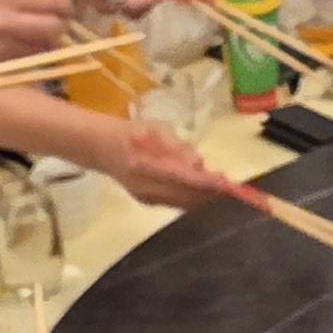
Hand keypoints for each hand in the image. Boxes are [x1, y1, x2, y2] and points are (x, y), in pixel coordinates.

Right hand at [105, 123, 225, 209]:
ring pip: (182, 203)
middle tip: (229, 185)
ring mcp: (145, 198)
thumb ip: (177, 147)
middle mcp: (144, 186)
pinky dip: (192, 197)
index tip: (224, 181)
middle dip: (208, 193)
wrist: (103, 148)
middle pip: (183, 196)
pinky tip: (203, 189)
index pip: (179, 177)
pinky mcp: (148, 203)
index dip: (204, 182)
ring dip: (203, 197)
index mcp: (143, 164)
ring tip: (221, 187)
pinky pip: (176, 203)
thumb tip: (198, 163)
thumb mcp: (155, 128)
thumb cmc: (132, 132)